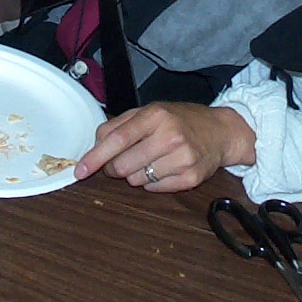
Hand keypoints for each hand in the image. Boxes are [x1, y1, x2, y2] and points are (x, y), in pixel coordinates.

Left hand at [74, 101, 256, 192]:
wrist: (220, 132)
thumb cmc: (180, 121)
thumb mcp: (150, 112)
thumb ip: (119, 125)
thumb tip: (94, 146)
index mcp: (156, 115)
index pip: (118, 139)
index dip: (96, 156)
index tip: (80, 170)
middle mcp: (170, 136)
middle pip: (123, 165)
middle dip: (115, 168)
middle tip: (123, 160)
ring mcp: (182, 158)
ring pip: (136, 180)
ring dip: (135, 174)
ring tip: (151, 160)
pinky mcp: (191, 178)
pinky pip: (154, 189)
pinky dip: (153, 182)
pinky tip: (165, 168)